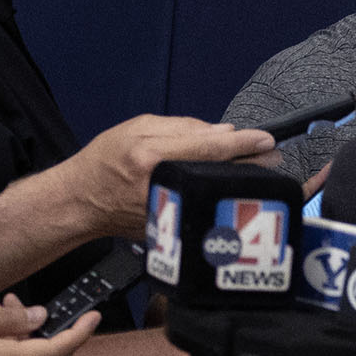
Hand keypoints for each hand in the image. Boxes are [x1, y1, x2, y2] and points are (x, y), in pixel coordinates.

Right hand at [66, 114, 274, 237]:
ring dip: (242, 184)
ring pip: (217, 196)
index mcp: (153, 155)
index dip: (243, 143)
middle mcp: (163, 185)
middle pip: (220, 175)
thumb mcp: (138, 127)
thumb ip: (183, 127)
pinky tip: (233, 192)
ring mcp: (168, 211)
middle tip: (273, 157)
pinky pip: (204, 211)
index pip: (209, 147)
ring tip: (260, 171)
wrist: (83, 200)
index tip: (266, 139)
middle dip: (252, 165)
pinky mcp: (169, 229)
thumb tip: (223, 132)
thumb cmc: (106, 161)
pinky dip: (222, 200)